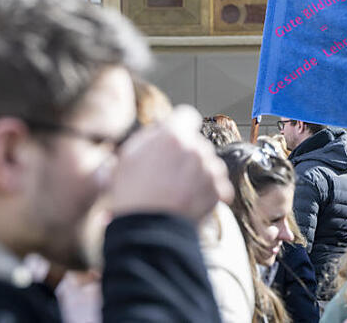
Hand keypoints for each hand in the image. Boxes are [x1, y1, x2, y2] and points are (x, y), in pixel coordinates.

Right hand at [109, 105, 233, 222]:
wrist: (147, 231)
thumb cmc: (132, 195)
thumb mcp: (127, 156)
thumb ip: (149, 136)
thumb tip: (162, 128)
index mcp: (173, 135)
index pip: (187, 115)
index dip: (179, 126)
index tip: (173, 138)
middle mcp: (195, 149)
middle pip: (197, 142)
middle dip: (186, 153)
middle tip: (168, 173)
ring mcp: (209, 170)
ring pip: (208, 162)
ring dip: (198, 172)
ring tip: (177, 190)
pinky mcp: (218, 191)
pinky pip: (217, 184)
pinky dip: (207, 191)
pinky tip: (188, 199)